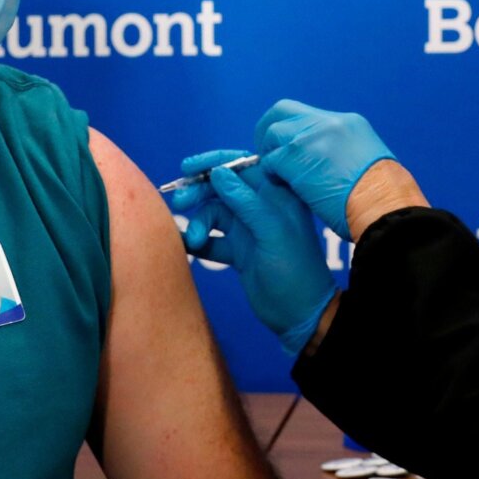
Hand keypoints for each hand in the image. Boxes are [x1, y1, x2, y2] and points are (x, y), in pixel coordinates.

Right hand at [173, 155, 336, 354]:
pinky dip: (197, 241)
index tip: (187, 167)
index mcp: (277, 195)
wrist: (299, 316)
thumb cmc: (294, 271)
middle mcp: (261, 207)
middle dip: (199, 193)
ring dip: (198, 223)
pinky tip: (185, 246)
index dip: (214, 163)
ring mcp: (249, 229)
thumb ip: (246, 202)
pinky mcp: (238, 250)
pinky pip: (212, 238)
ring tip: (193, 241)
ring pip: (213, 213)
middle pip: (222, 188)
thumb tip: (218, 173)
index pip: (243, 166)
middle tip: (178, 203)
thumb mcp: (272, 233)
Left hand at [253, 100, 395, 239]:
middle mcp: (329, 122)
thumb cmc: (383, 199)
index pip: (310, 116)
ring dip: (270, 154)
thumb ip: (345, 155)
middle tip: (268, 152)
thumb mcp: (369, 163)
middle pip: (283, 110)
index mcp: (350, 123)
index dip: (295, 131)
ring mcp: (310, 136)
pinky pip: (270, 160)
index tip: (289, 149)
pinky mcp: (294, 156)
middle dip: (269, 129)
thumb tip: (329, 165)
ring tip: (275, 175)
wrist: (383, 207)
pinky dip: (270, 173)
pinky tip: (279, 187)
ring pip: (273, 133)